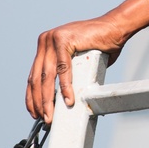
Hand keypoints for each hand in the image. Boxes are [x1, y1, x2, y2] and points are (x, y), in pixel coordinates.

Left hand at [25, 0, 148, 123]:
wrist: (116, 29)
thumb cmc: (101, 46)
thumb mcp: (76, 62)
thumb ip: (65, 74)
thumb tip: (61, 98)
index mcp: (45, 45)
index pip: (33, 75)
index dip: (32, 96)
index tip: (35, 112)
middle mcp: (46, 41)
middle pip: (37, 77)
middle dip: (39, 102)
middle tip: (43, 118)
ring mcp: (53, 38)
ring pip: (47, 76)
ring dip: (48, 99)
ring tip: (51, 114)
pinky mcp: (65, 40)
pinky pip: (63, 69)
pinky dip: (65, 86)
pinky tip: (68, 99)